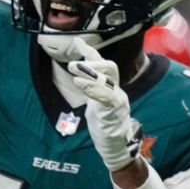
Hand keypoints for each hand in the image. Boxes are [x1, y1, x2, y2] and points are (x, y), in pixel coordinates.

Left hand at [67, 38, 142, 171]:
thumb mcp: (94, 102)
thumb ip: (90, 87)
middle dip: (91, 62)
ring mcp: (118, 100)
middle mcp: (117, 90)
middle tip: (70, 64)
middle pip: (110, 67)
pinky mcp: (115, 112)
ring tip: (72, 71)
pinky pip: (107, 96)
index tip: (77, 42)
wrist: (115, 146)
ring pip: (108, 80)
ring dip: (89, 73)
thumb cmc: (104, 124)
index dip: (90, 52)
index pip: (103, 65)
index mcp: (111, 87)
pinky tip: (80, 84)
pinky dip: (93, 88)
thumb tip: (79, 75)